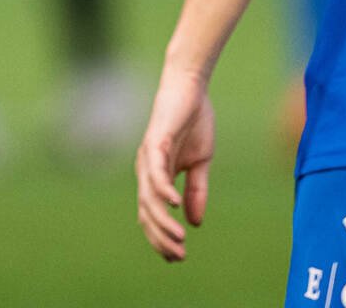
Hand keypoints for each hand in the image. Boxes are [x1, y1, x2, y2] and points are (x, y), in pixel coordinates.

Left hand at [135, 68, 214, 261]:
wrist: (191, 88)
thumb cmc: (193, 121)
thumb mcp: (200, 163)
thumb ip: (196, 191)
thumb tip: (195, 222)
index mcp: (154, 176)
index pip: (151, 215)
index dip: (160, 238)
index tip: (177, 257)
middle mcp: (146, 170)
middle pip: (146, 214)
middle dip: (160, 238)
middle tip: (179, 256)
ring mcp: (148, 157)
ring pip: (149, 199)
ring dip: (163, 222)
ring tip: (179, 239)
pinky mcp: (155, 142)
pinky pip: (156, 172)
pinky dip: (163, 190)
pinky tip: (175, 205)